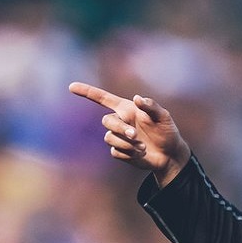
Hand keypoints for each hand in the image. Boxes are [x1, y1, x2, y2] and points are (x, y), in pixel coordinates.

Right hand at [68, 82, 191, 185]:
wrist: (169, 155)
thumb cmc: (167, 132)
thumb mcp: (163, 117)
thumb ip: (151, 106)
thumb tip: (137, 98)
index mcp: (127, 109)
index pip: (103, 99)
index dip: (87, 92)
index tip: (71, 86)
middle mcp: (120, 121)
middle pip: (106, 121)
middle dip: (120, 129)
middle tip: (135, 136)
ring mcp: (118, 137)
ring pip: (109, 138)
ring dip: (126, 143)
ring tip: (143, 147)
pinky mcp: (120, 151)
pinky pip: (115, 152)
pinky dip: (128, 153)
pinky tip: (140, 154)